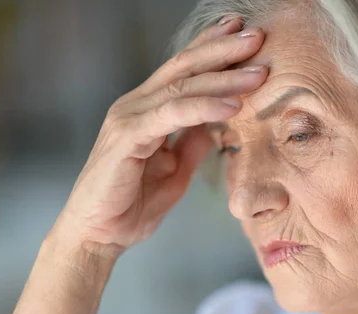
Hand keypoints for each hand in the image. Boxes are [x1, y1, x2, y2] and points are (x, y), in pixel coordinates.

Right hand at [52, 17, 266, 255]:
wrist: (99, 235)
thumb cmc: (133, 203)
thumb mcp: (175, 170)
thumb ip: (191, 144)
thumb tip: (216, 126)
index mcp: (147, 110)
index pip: (183, 70)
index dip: (212, 48)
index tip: (243, 33)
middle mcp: (136, 106)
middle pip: (184, 67)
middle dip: (223, 50)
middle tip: (258, 36)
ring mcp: (129, 118)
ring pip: (182, 86)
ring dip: (223, 77)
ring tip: (258, 72)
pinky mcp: (127, 137)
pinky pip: (172, 115)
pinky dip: (204, 107)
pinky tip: (233, 106)